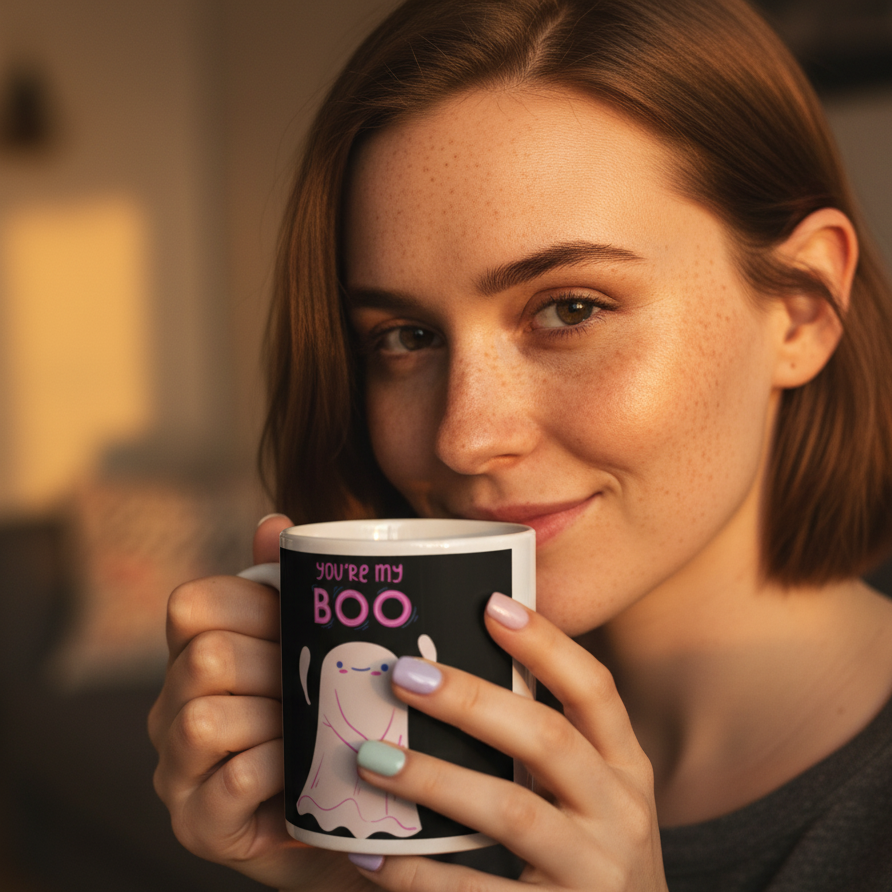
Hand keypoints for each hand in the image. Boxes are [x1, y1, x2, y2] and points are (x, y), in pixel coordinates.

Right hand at [148, 515, 376, 891]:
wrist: (336, 813)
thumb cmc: (317, 717)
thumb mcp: (307, 646)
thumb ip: (287, 585)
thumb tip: (274, 522)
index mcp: (193, 656)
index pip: (192, 604)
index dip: (251, 604)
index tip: (299, 619)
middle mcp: (169, 708)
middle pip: (205, 657)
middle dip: (272, 665)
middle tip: (317, 680)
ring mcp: (177, 769)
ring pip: (207, 718)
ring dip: (277, 719)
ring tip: (315, 727)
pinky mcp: (199, 824)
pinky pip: (235, 778)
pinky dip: (281, 767)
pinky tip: (307, 769)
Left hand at [350, 594, 667, 890]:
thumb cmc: (594, 857)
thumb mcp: (593, 797)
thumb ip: (546, 748)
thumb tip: (459, 680)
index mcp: (626, 769)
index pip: (594, 690)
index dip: (547, 644)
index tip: (491, 604)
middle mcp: (621, 813)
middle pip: (547, 739)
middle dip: (473, 702)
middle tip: (404, 675)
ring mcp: (595, 872)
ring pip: (510, 811)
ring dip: (435, 779)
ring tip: (371, 758)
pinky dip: (420, 875)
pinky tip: (371, 854)